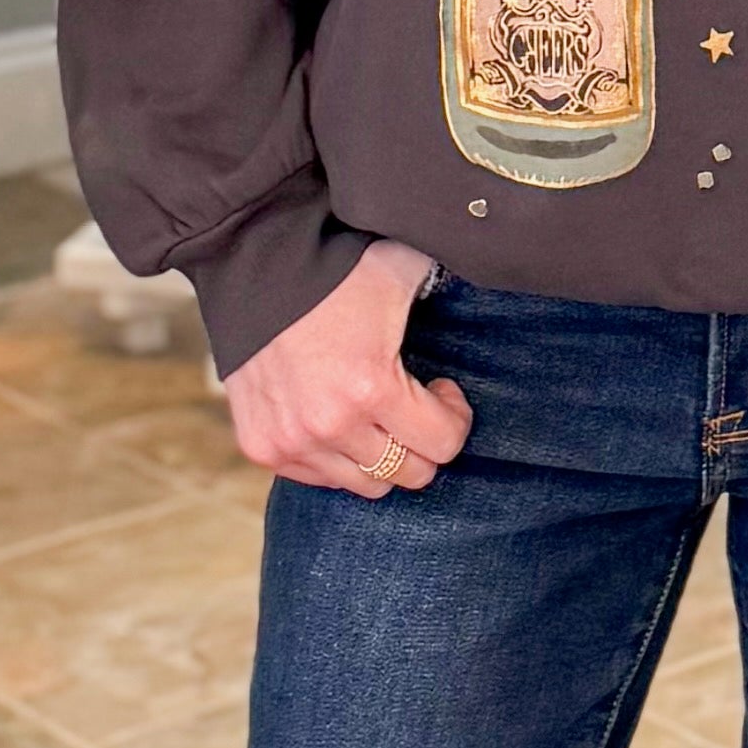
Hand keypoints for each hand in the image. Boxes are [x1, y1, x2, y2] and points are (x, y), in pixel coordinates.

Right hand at [221, 237, 471, 496]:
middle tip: (413, 406)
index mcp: (370, 388)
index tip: (442, 391)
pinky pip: (319, 478)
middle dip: (422, 442)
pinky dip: (335, 458)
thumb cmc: (336, 266)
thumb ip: (450, 288)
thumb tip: (493, 272)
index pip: (442, 446)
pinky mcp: (262, 446)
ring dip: (380, 454)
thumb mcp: (403, 272)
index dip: (454, 417)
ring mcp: (291, 441)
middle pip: (409, 474)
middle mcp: (330, 425)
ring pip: (365, 485)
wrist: (254, 262)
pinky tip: (338, 418)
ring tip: (375, 413)